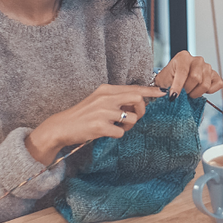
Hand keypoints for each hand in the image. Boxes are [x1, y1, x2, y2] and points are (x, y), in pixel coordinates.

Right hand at [26, 84, 165, 164]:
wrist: (61, 127)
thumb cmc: (83, 115)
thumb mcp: (99, 100)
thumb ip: (117, 99)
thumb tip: (138, 102)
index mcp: (106, 90)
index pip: (134, 88)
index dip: (150, 90)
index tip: (162, 92)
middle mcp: (106, 98)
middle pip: (138, 99)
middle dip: (142, 109)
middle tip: (135, 116)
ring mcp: (103, 112)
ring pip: (132, 118)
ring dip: (129, 125)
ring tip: (117, 126)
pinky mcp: (100, 126)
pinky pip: (121, 132)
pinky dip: (118, 134)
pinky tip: (107, 133)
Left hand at [155, 51, 222, 99]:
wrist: (175, 80)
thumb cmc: (169, 80)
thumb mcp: (162, 82)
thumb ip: (165, 88)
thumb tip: (170, 96)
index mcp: (183, 57)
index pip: (183, 72)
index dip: (178, 86)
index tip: (173, 97)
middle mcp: (197, 60)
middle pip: (196, 78)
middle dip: (188, 90)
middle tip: (183, 92)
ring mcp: (208, 67)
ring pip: (205, 84)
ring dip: (196, 93)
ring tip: (190, 91)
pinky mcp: (215, 75)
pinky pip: (218, 84)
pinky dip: (210, 91)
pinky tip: (200, 90)